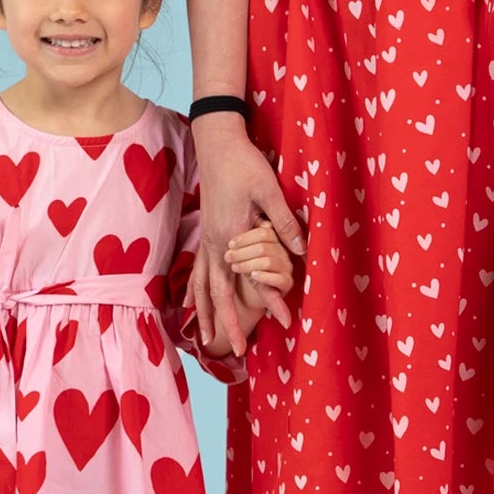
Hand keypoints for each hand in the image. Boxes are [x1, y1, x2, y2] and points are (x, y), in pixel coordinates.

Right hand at [188, 122, 305, 356]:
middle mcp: (215, 243)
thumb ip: (283, 221)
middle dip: (227, 324)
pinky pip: (198, 270)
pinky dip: (195, 292)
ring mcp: (207, 239)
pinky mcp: (205, 232)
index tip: (284, 322)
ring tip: (206, 339)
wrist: (216, 141)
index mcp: (232, 235)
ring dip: (206, 314)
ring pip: (203, 286)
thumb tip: (302, 249)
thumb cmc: (244, 163)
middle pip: (218, 293)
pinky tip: (192, 305)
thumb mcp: (270, 189)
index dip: (269, 302)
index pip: (251, 279)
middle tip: (236, 352)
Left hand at [227, 220, 295, 313]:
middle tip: (228, 257)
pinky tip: (253, 275)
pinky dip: (264, 277)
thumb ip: (239, 233)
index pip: (264, 232)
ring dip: (248, 265)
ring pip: (269, 262)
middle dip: (242, 253)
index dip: (245, 238)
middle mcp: (282, 249)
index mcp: (273, 235)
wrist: (241, 288)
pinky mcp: (286, 282)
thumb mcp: (237, 245)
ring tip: (235, 267)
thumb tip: (234, 223)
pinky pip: (280, 279)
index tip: (230, 244)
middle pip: (264, 247)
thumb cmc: (239, 261)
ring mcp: (286, 265)